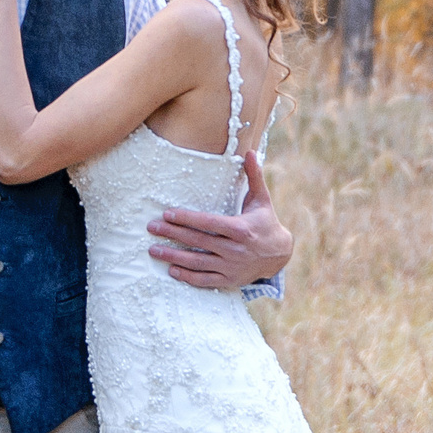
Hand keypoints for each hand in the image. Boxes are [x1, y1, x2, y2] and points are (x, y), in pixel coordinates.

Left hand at [146, 149, 290, 287]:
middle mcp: (235, 249)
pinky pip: (205, 280)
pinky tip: (171, 270)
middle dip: (172, 234)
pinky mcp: (230, 280)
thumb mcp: (262, 200)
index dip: (187, 219)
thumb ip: (254, 176)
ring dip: (174, 257)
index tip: (167, 214)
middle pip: (198, 241)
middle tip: (151, 228)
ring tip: (154, 250)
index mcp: (241, 228)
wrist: (280, 255)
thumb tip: (251, 152)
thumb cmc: (266, 223)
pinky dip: (188, 277)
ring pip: (198, 262)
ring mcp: (231, 267)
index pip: (208, 223)